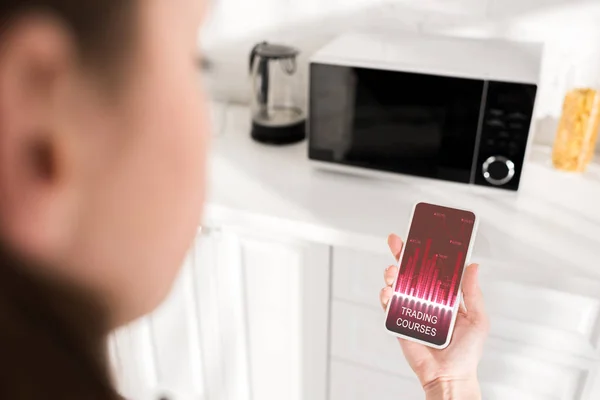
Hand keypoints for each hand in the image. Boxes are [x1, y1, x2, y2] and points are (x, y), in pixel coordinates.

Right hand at [380, 234, 488, 399]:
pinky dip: (386, 296)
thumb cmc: (466, 352)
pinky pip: (388, 305)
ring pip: (396, 285)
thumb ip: (472, 292)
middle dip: (401, 254)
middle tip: (397, 242)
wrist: (450, 376)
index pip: (431, 268)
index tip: (420, 236)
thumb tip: (473, 266)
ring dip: (392, 274)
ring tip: (394, 271)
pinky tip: (389, 291)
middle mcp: (425, 299)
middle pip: (410, 271)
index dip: (424, 252)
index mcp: (444, 296)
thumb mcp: (478, 318)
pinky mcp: (399, 322)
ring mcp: (411, 309)